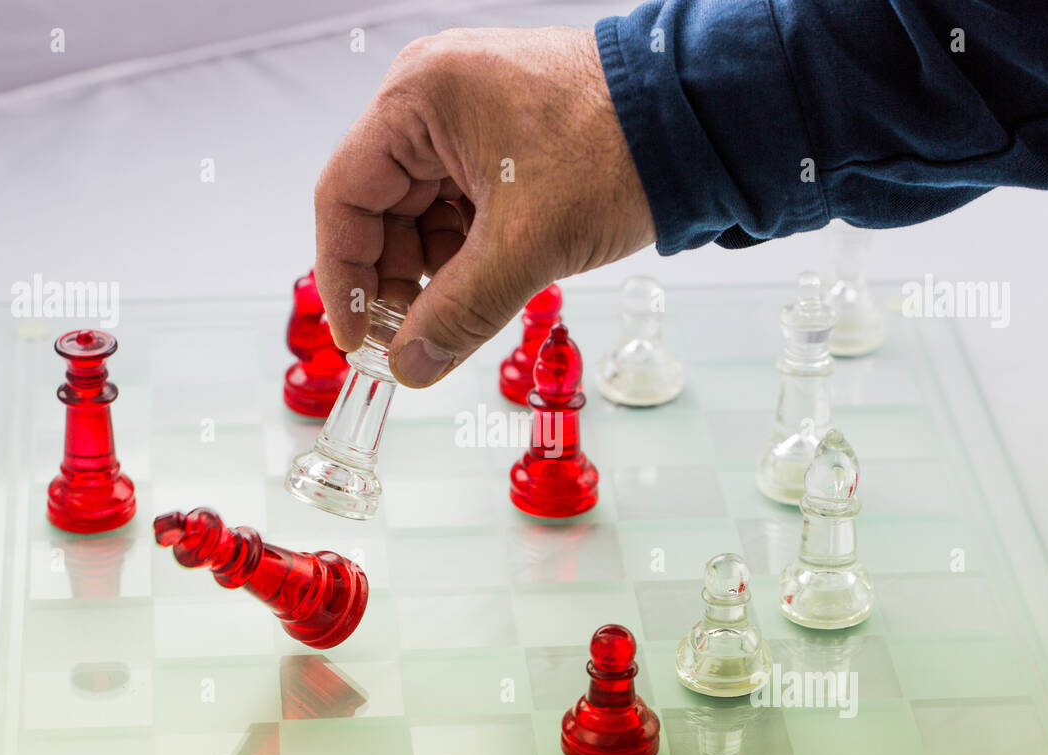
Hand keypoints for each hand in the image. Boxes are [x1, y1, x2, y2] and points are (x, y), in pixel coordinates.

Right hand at [314, 26, 655, 386]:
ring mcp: (469, 113)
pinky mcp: (503, 135)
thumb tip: (410, 365)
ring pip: (423, 211)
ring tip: (464, 311)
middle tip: (415, 338)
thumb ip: (458, 313)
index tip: (358, 336)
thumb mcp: (527, 246)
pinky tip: (489, 283)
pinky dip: (468, 250)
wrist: (702, 122)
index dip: (345, 276)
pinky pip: (461, 203)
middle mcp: (434, 96)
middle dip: (398, 279)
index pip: (345, 196)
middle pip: (381, 207)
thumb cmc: (620, 150)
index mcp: (419, 97)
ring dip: (437, 270)